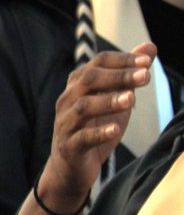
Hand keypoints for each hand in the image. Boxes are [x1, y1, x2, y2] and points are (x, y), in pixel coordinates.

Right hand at [40, 43, 155, 210]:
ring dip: (108, 101)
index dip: (122, 60)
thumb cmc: (93, 128)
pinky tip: (115, 130)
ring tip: (131, 100)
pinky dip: (98, 133)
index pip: (98, 63)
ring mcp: (65, 124)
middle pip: (88, 80)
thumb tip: (149, 47)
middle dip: (118, 76)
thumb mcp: (115, 99)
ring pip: (83, 107)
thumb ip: (128, 74)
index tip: (147, 62)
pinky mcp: (68, 147)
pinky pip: (81, 138)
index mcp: (78, 86)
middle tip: (146, 76)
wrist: (70, 167)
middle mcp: (67, 101)